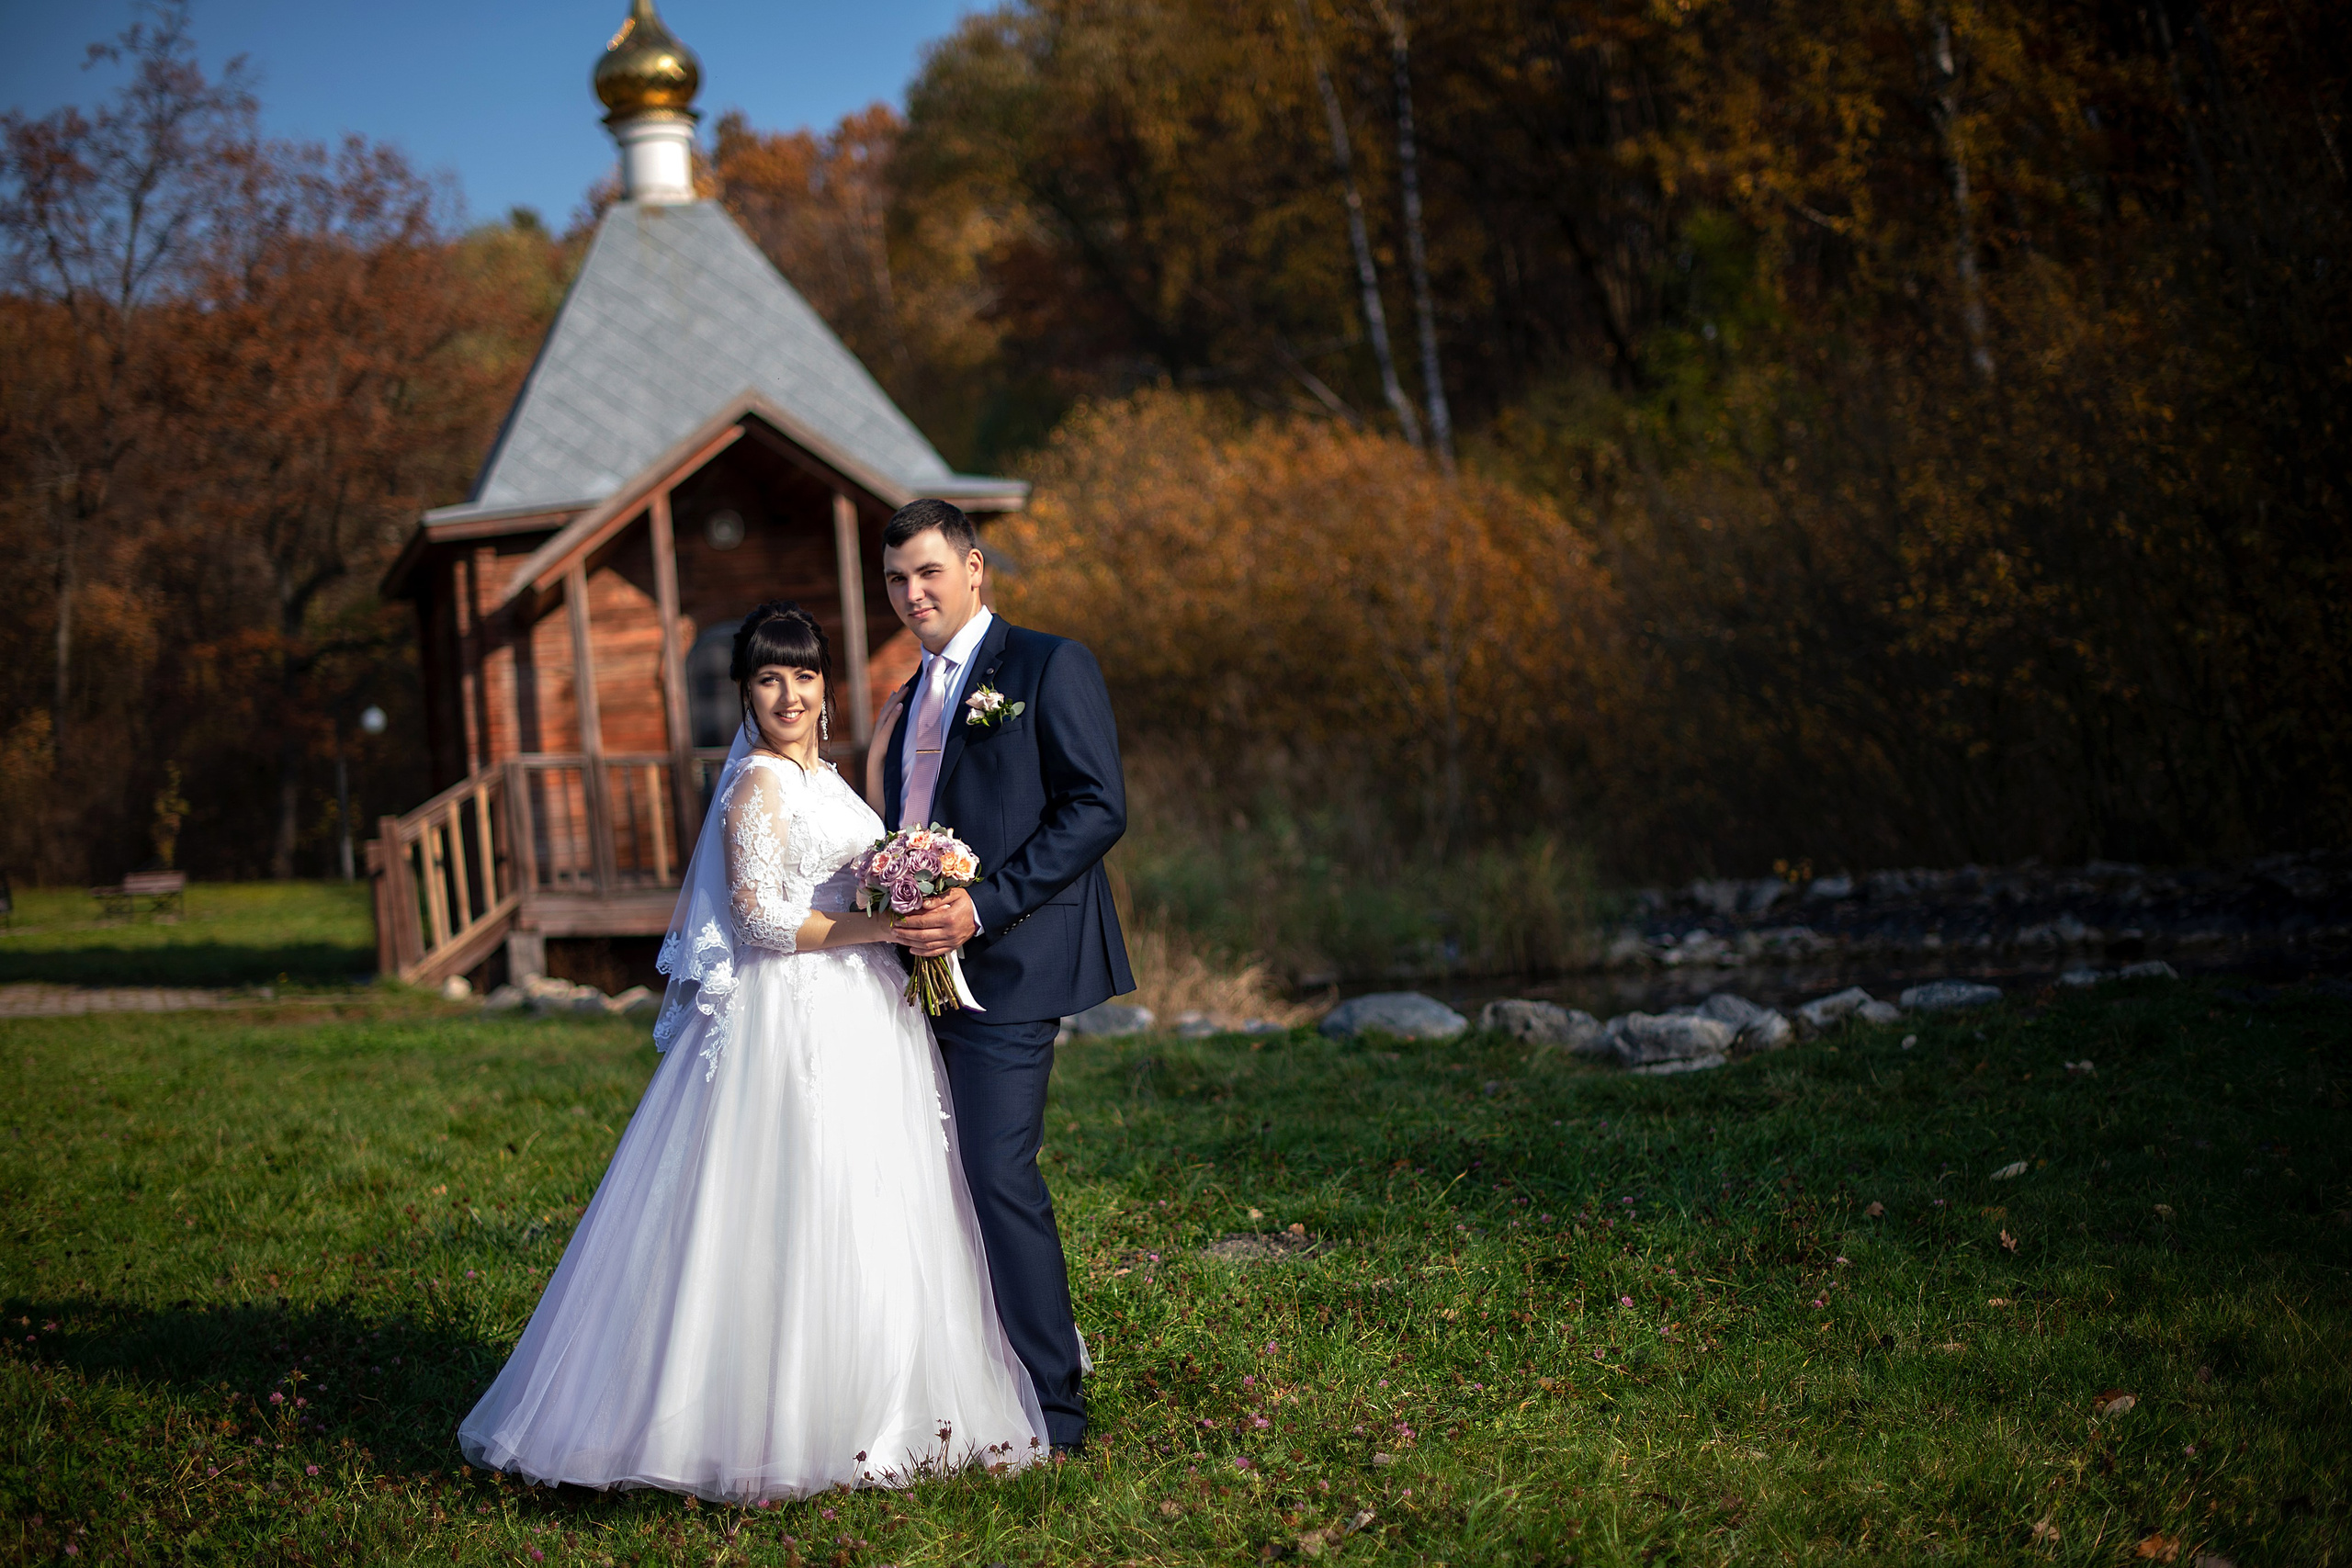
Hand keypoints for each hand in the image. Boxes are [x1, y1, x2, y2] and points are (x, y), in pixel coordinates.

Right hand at [865, 690, 906, 813]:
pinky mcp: (878, 757)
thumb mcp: (899, 777)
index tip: (901, 694)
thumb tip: (918, 757)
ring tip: (904, 690)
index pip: (886, 725)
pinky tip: (901, 707)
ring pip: (883, 723)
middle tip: (905, 685)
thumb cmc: (891, 800)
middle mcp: (876, 750)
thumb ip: (904, 765)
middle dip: (894, 701)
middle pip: (884, 719)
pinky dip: (893, 719)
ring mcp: (875, 753)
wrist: (879, 812)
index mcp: (881, 753)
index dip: (892, 708)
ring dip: (895, 704)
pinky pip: (886, 734)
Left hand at [891, 887, 976, 957]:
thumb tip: (922, 904)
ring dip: (910, 943)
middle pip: (922, 935)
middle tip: (894, 930)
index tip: (897, 920)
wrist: (982, 914)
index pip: (923, 922)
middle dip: (905, 933)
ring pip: (926, 945)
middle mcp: (949, 932)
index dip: (908, 922)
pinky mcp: (952, 946)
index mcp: (948, 918)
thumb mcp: (955, 894)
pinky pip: (935, 952)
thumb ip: (938, 899)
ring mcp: (951, 941)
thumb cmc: (967, 902)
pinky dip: (922, 953)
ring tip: (899, 938)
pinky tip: (912, 950)